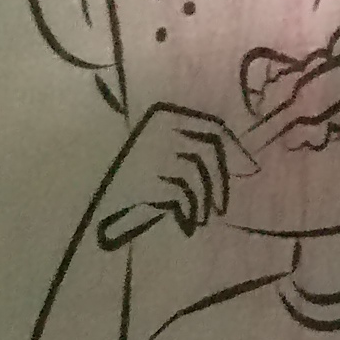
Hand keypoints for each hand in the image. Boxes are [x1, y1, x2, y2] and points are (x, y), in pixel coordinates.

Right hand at [92, 102, 247, 248]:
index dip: (235, 150)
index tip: (249, 170)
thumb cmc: (132, 184)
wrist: (90, 207)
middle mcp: (156, 128)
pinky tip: (185, 224)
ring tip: (199, 218)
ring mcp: (149, 151)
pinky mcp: (143, 178)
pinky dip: (189, 213)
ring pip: (197, 175)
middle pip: (209, 152)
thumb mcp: (163, 159)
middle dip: (220, 182)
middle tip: (220, 207)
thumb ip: (198, 154)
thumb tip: (248, 166)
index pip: (212, 128)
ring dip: (204, 202)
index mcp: (162, 115)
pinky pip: (182, 195)